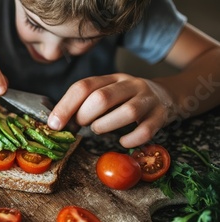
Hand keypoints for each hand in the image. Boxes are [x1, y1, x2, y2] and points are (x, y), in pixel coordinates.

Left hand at [48, 73, 175, 147]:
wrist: (168, 96)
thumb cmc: (127, 99)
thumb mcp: (107, 94)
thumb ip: (85, 104)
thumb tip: (59, 123)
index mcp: (111, 78)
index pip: (84, 87)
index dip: (66, 106)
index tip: (54, 124)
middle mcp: (130, 84)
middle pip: (103, 97)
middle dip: (85, 115)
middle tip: (80, 125)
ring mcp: (147, 99)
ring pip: (127, 112)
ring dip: (106, 125)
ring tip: (98, 129)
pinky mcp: (161, 115)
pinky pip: (147, 129)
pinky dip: (132, 139)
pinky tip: (123, 142)